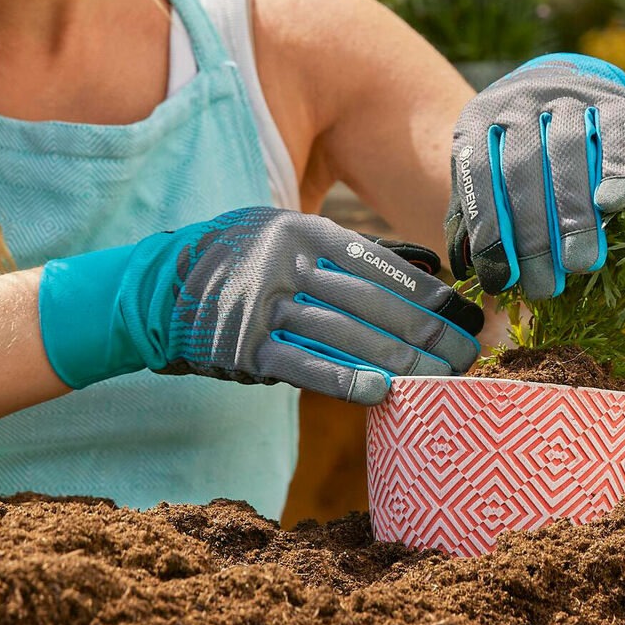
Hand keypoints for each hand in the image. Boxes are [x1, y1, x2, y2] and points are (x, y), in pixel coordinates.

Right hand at [37, 207, 484, 404]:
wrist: (156, 289)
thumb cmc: (239, 260)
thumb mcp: (288, 234)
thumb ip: (351, 251)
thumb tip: (426, 264)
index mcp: (302, 231)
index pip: (380, 264)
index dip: (429, 293)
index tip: (466, 314)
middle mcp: (284, 263)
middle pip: (371, 302)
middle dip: (427, 331)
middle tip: (468, 353)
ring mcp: (262, 306)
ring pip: (346, 336)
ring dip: (400, 361)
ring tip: (441, 379)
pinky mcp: (244, 348)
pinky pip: (304, 366)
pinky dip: (345, 381)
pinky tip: (384, 393)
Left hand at [445, 53, 624, 298]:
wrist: (558, 75)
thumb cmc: (518, 141)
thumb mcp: (487, 164)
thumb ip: (478, 210)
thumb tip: (472, 272)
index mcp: (478, 119)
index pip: (479, 176)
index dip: (490, 231)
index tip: (502, 279)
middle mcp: (518, 100)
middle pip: (523, 170)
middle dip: (534, 235)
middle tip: (546, 284)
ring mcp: (564, 92)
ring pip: (567, 153)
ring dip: (574, 214)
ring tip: (580, 263)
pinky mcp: (608, 95)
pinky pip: (611, 134)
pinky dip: (612, 171)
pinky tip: (612, 207)